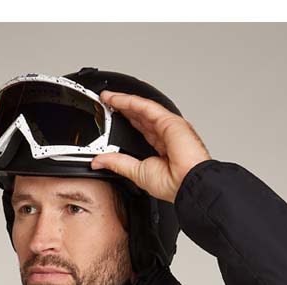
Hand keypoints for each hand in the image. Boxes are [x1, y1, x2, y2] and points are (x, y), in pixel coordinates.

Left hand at [89, 91, 211, 201]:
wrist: (187, 185)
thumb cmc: (173, 184)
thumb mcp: (137, 173)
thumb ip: (118, 164)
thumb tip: (98, 161)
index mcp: (160, 148)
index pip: (140, 129)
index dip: (126, 121)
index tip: (111, 117)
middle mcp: (165, 134)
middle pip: (140, 116)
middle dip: (122, 108)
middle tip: (105, 102)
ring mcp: (168, 126)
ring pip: (142, 108)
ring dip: (124, 101)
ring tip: (108, 97)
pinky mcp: (169, 121)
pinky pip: (146, 107)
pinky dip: (130, 102)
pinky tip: (117, 99)